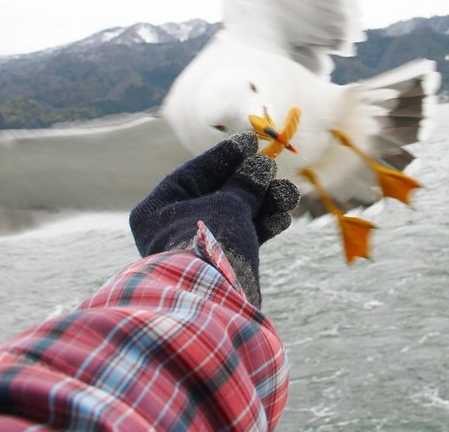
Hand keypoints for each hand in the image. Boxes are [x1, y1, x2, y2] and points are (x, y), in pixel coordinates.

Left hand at [129, 132, 299, 304]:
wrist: (212, 307)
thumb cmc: (210, 245)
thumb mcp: (228, 206)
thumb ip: (244, 184)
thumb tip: (259, 165)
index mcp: (158, 209)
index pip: (193, 172)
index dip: (225, 156)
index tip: (251, 140)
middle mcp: (171, 228)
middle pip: (216, 194)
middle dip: (250, 183)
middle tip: (276, 169)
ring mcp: (193, 248)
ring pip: (231, 217)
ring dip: (261, 204)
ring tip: (290, 195)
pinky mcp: (216, 267)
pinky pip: (238, 238)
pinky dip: (259, 227)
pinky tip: (283, 218)